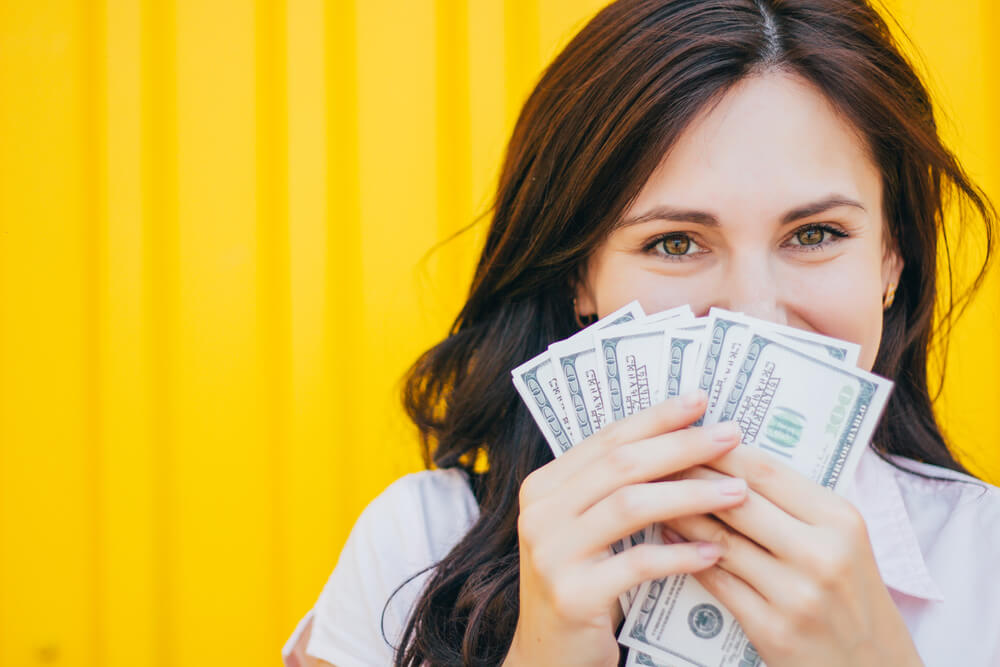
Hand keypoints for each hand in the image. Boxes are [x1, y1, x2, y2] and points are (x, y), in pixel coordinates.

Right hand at [504, 391, 748, 666]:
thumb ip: (614, 492)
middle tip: (731, 436)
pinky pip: (637, 563)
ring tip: (737, 492)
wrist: (547, 658)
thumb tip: (679, 442)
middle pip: (621, 465)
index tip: (699, 401)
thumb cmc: (582, 587)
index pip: (607, 439)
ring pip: (630, 505)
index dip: (655, 417)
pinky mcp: (572, 595)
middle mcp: (539, 513)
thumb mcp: (586, 531)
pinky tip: (714, 551)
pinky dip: (680, 554)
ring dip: (691, 494)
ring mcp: (551, 554)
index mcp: (544, 487)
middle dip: (681, 446)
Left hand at [663, 446, 922, 666]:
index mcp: (841, 519)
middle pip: (737, 500)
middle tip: (654, 463)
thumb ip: (794, 505)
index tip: (685, 437)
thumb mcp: (842, 542)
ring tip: (651, 497)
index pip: (765, 470)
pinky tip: (666, 540)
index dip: (718, 450)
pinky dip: (685, 557)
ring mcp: (797, 594)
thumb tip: (727, 464)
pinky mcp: (774, 629)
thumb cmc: (851, 598)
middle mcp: (822, 553)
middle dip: (689, 478)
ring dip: (679, 515)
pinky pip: (717, 581)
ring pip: (719, 540)